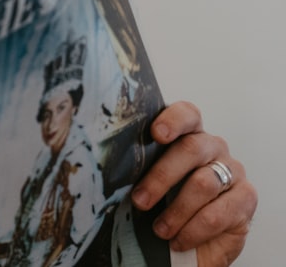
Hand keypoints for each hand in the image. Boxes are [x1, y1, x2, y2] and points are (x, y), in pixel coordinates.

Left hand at [131, 101, 257, 265]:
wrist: (194, 239)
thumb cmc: (165, 202)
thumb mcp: (149, 182)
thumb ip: (139, 168)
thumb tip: (109, 168)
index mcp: (187, 134)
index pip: (186, 114)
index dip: (173, 120)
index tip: (156, 134)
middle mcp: (212, 147)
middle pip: (191, 149)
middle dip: (161, 176)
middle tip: (140, 201)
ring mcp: (232, 171)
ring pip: (203, 183)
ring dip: (176, 210)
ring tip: (159, 230)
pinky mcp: (246, 198)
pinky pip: (219, 213)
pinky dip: (194, 229)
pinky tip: (179, 240)